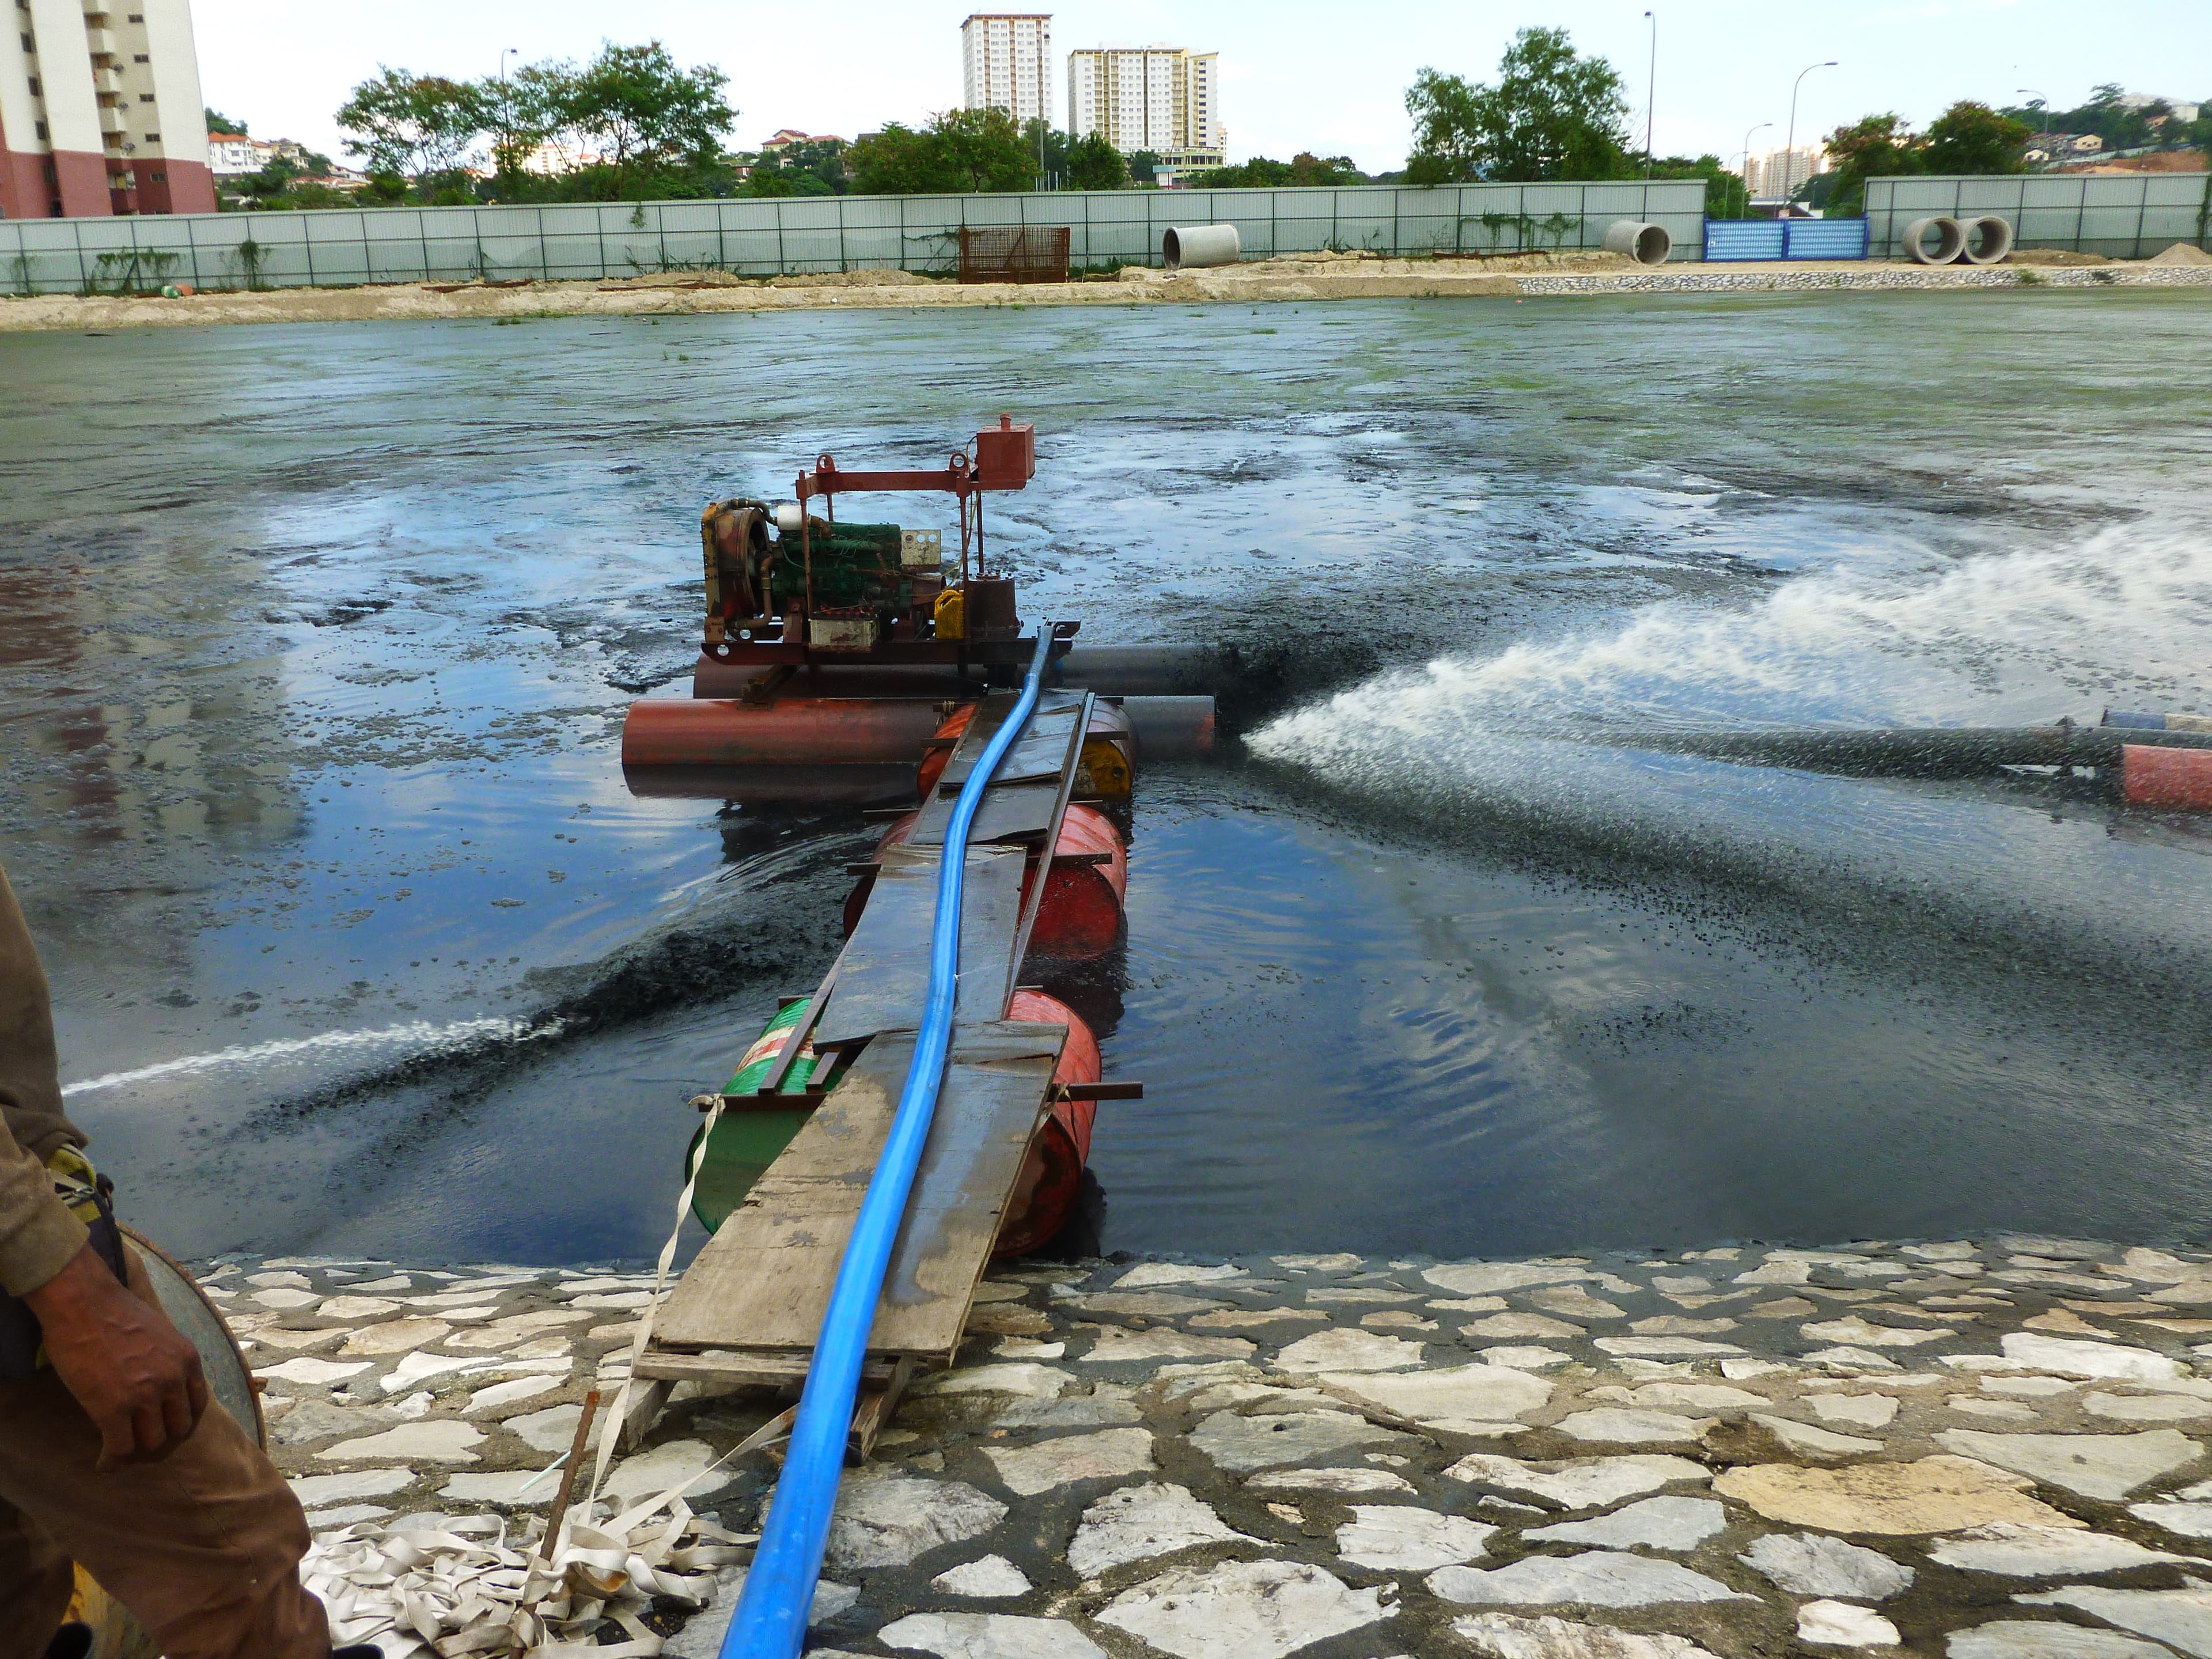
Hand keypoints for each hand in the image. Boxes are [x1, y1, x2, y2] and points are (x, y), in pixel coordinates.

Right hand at [23, 1242, 207, 1468]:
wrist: (84, 1303)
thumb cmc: (116, 1312)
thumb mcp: (161, 1332)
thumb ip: (168, 1358)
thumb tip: (164, 1380)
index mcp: (187, 1359)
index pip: (197, 1405)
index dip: (181, 1421)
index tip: (166, 1428)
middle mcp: (172, 1380)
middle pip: (177, 1428)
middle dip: (160, 1440)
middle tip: (142, 1445)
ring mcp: (144, 1396)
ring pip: (150, 1443)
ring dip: (137, 1452)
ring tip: (122, 1454)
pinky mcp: (112, 1409)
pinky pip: (120, 1449)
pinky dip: (112, 1461)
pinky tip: (103, 1464)